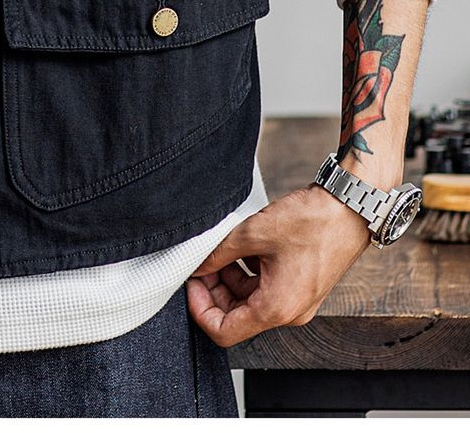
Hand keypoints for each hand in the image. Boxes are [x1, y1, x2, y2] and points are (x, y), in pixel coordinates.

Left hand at [185, 184, 371, 346]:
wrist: (350, 208)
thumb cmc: (312, 222)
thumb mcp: (253, 232)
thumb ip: (218, 253)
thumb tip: (196, 265)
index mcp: (277, 308)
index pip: (224, 332)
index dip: (200, 309)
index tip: (191, 283)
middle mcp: (289, 313)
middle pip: (236, 317)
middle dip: (213, 290)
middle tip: (202, 262)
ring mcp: (296, 301)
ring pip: (249, 302)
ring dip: (230, 279)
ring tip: (223, 249)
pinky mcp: (300, 287)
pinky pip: (265, 290)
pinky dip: (249, 273)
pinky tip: (244, 247)